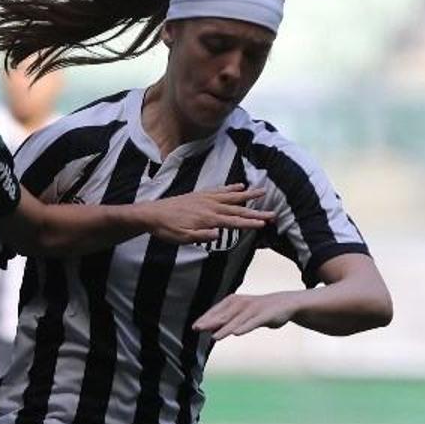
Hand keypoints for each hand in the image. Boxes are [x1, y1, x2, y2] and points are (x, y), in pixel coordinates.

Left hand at [140, 187, 274, 244]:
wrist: (152, 213)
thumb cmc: (167, 229)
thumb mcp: (182, 238)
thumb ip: (200, 236)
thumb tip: (217, 235)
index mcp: (207, 218)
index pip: (233, 222)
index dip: (249, 223)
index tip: (264, 224)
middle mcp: (210, 206)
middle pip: (237, 208)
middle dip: (256, 211)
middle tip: (272, 213)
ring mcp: (206, 198)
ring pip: (231, 196)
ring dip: (248, 194)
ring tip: (262, 190)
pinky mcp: (201, 195)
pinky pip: (220, 190)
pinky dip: (231, 188)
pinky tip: (240, 185)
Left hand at [192, 291, 300, 338]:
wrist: (284, 304)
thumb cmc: (257, 310)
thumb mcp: (240, 312)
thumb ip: (226, 319)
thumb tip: (207, 328)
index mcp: (234, 301)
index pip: (216, 311)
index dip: (205, 319)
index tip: (194, 327)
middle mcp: (242, 303)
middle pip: (224, 315)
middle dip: (210, 322)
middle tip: (198, 329)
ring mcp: (253, 309)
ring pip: (237, 320)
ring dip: (225, 328)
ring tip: (215, 337)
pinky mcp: (265, 315)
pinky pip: (253, 322)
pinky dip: (245, 327)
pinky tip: (237, 333)